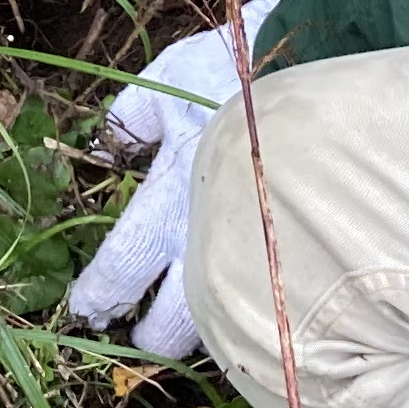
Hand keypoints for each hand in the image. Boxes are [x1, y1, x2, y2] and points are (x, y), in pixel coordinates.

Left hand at [65, 0, 277, 357]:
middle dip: (153, 337)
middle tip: (139, 337)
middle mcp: (212, 237)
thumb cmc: (236, 71)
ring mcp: (259, 253)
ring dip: (207, 326)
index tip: (87, 308)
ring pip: (226, 321)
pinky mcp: (300, 257)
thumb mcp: (168, 78)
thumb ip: (131, 118)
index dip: (101, 293)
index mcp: (171, 197)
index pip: (125, 263)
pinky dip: (252, 306)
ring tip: (192, 324)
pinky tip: (247, 302)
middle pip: (174, 322)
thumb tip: (104, 150)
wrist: (321, 70)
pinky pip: (270, 302)